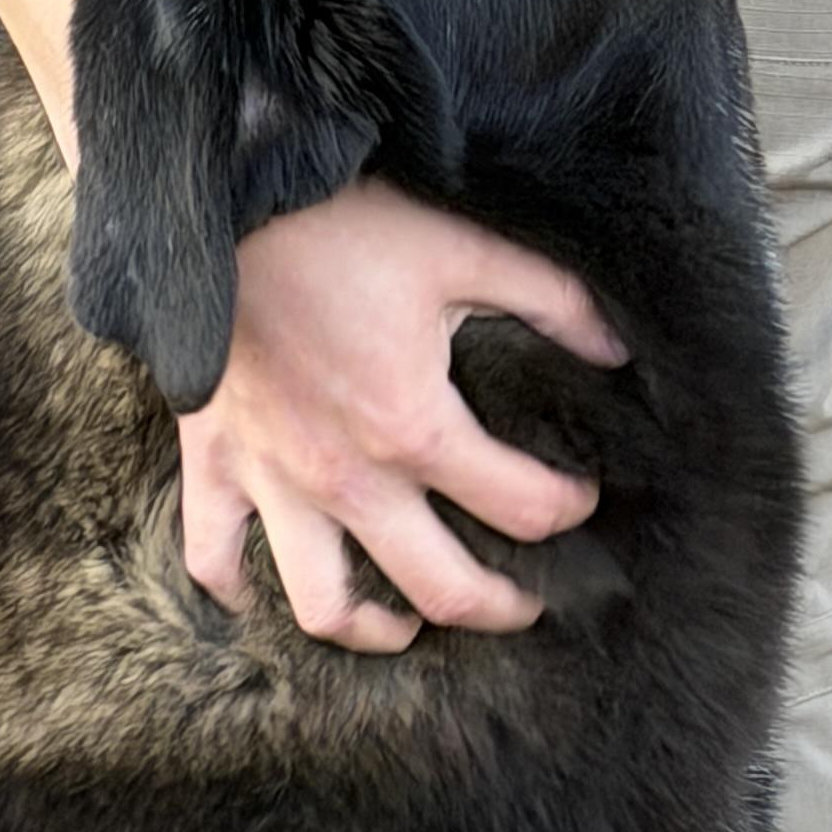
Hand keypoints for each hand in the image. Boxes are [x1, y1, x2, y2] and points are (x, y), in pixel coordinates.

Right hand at [176, 182, 626, 650]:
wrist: (220, 201)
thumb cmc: (342, 223)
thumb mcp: (462, 248)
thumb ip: (551, 301)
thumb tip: (618, 350)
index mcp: (415, 426)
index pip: (522, 505)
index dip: (568, 509)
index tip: (579, 499)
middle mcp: (347, 477)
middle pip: (439, 588)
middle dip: (498, 607)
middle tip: (523, 604)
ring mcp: (274, 482)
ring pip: (324, 606)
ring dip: (373, 630)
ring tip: (404, 625)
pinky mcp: (214, 465)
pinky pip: (213, 558)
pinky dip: (236, 589)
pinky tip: (261, 594)